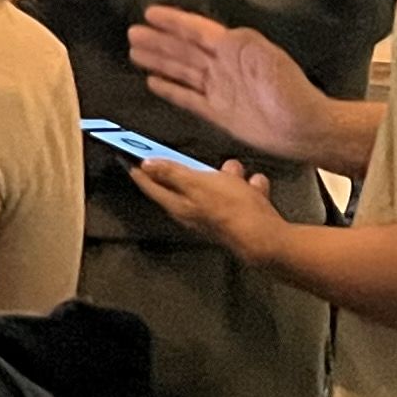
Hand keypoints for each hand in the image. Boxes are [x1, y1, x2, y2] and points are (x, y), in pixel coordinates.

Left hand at [128, 152, 285, 260]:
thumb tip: (146, 165)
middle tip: (196, 159)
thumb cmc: (233, 212)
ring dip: (227, 177)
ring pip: (218, 187)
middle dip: (193, 169)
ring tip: (236, 171)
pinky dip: (249, 188)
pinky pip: (242, 195)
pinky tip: (256, 184)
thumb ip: (172, 174)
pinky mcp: (241, 218)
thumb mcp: (198, 184)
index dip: (138, 170)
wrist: (270, 239)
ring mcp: (218, 216)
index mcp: (179, 206)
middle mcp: (195, 213)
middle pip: (186, 185)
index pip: (151, 186)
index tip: (126, 156)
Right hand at [130, 7, 345, 167]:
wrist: (303, 128)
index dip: (173, 22)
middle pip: (183, 50)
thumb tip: (221, 33)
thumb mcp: (268, 58)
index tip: (150, 13)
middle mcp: (222, 66)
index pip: (196, 31)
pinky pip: (186, 98)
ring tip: (135, 52)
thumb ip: (242, 44)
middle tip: (133, 32)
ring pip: (181, 71)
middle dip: (158, 40)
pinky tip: (153, 83)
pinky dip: (169, 90)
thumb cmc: (290, 91)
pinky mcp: (217, 112)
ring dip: (159, 61)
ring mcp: (218, 89)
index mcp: (233, 49)